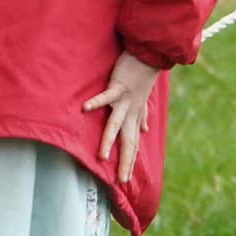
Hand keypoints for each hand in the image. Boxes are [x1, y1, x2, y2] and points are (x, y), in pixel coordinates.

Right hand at [83, 50, 160, 182]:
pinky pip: (107, 96)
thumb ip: (143, 115)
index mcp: (136, 116)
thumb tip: (145, 129)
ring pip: (117, 124)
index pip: (133, 143)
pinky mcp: (119, 86)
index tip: (126, 179)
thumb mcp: (144, 99)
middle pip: (128, 141)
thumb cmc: (143, 75)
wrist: (150, 54)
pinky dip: (96, 102)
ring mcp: (125, 100)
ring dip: (109, 141)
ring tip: (101, 157)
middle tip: (121, 181)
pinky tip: (85, 109)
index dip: (130, 161)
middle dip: (125, 162)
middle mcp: (132, 112)